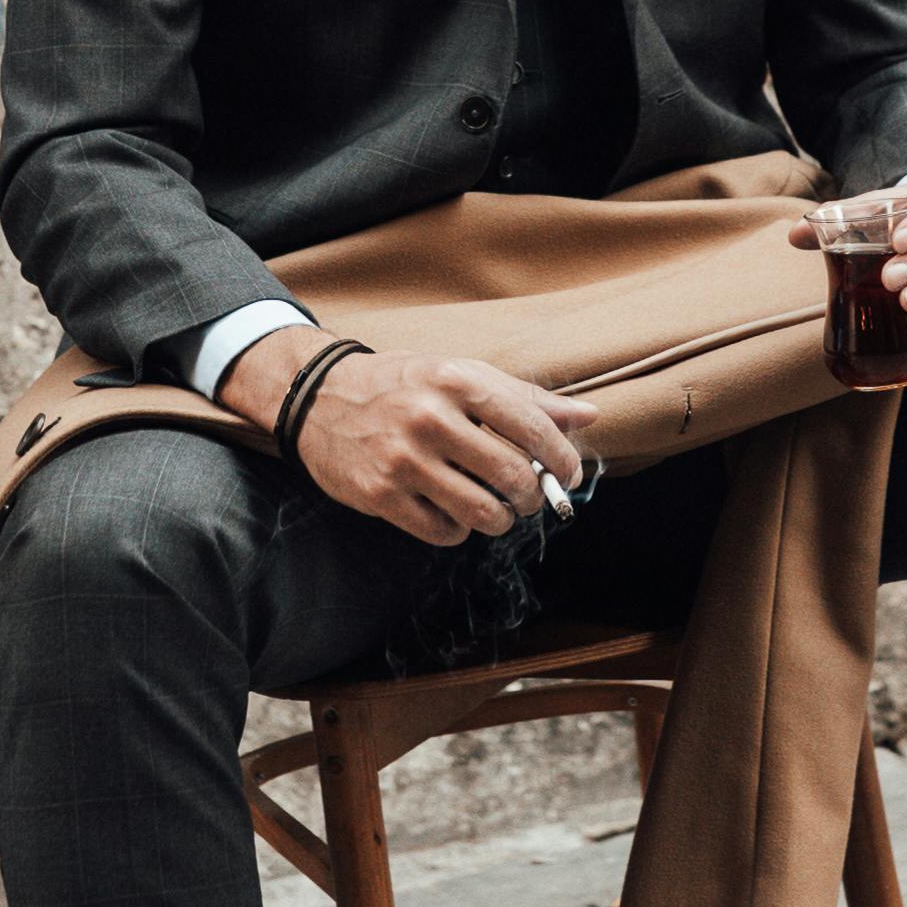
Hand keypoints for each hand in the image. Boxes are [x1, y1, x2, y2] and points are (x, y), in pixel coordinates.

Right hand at [217, 330, 595, 546]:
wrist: (318, 397)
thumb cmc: (402, 384)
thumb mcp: (461, 375)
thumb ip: (525, 398)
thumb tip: (588, 417)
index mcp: (457, 380)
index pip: (531, 426)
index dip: (561, 458)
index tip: (567, 473)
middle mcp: (431, 418)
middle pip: (513, 476)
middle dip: (533, 495)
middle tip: (529, 496)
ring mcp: (403, 459)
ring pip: (483, 513)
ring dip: (500, 518)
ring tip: (495, 508)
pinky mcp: (381, 494)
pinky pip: (444, 532)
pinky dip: (458, 530)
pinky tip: (451, 511)